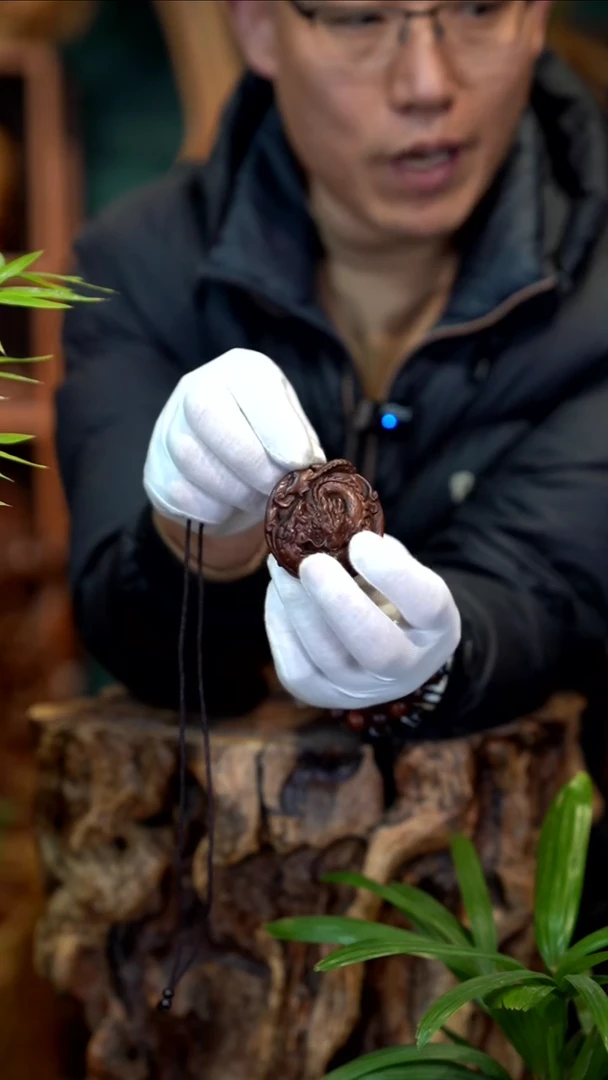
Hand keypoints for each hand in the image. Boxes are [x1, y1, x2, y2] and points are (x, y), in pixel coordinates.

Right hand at [144, 349, 324, 535]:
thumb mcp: (294, 433)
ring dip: (233, 489)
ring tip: (259, 500)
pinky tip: (230, 507)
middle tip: (277, 488)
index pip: (252, 386)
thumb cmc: (269, 445)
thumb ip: (300, 445)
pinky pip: (178, 491)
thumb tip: (305, 469)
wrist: (227, 469)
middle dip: (249, 459)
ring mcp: (169, 426)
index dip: (277, 428)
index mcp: (241, 371)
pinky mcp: (156, 467)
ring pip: (190, 456)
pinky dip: (212, 508)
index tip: (299, 462)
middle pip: (206, 412)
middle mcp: (197, 387)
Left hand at [264, 531, 460, 709]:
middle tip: (311, 562)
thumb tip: (330, 525)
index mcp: (437, 628)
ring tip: (282, 567)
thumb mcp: (397, 566)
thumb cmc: (390, 593)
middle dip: (339, 602)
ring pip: (327, 658)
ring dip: (299, 608)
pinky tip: (280, 594)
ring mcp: (362, 690)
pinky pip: (296, 666)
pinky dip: (281, 625)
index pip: (426, 604)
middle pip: (376, 647)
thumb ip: (373, 550)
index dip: (393, 573)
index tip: (360, 542)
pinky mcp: (321, 694)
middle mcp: (406, 668)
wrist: (383, 644)